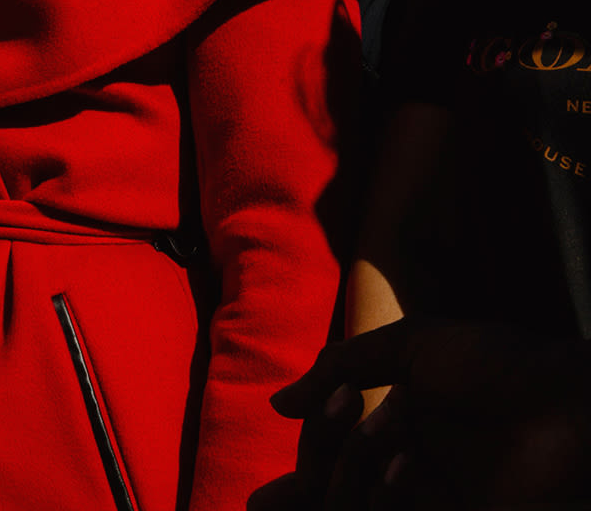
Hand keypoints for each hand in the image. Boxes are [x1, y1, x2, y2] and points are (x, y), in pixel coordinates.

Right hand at [265, 317, 590, 508]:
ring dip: (349, 466)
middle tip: (300, 456)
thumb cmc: (493, 360)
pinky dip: (380, 490)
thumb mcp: (408, 345)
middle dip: (312, 468)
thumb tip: (278, 405)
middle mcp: (406, 459)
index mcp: (397, 416)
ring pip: (353, 498)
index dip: (306, 448)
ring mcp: (429, 495)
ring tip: (384, 431)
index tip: (282, 439)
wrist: (562, 398)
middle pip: (331, 480)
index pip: (330, 444)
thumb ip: (341, 366)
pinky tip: (405, 458)